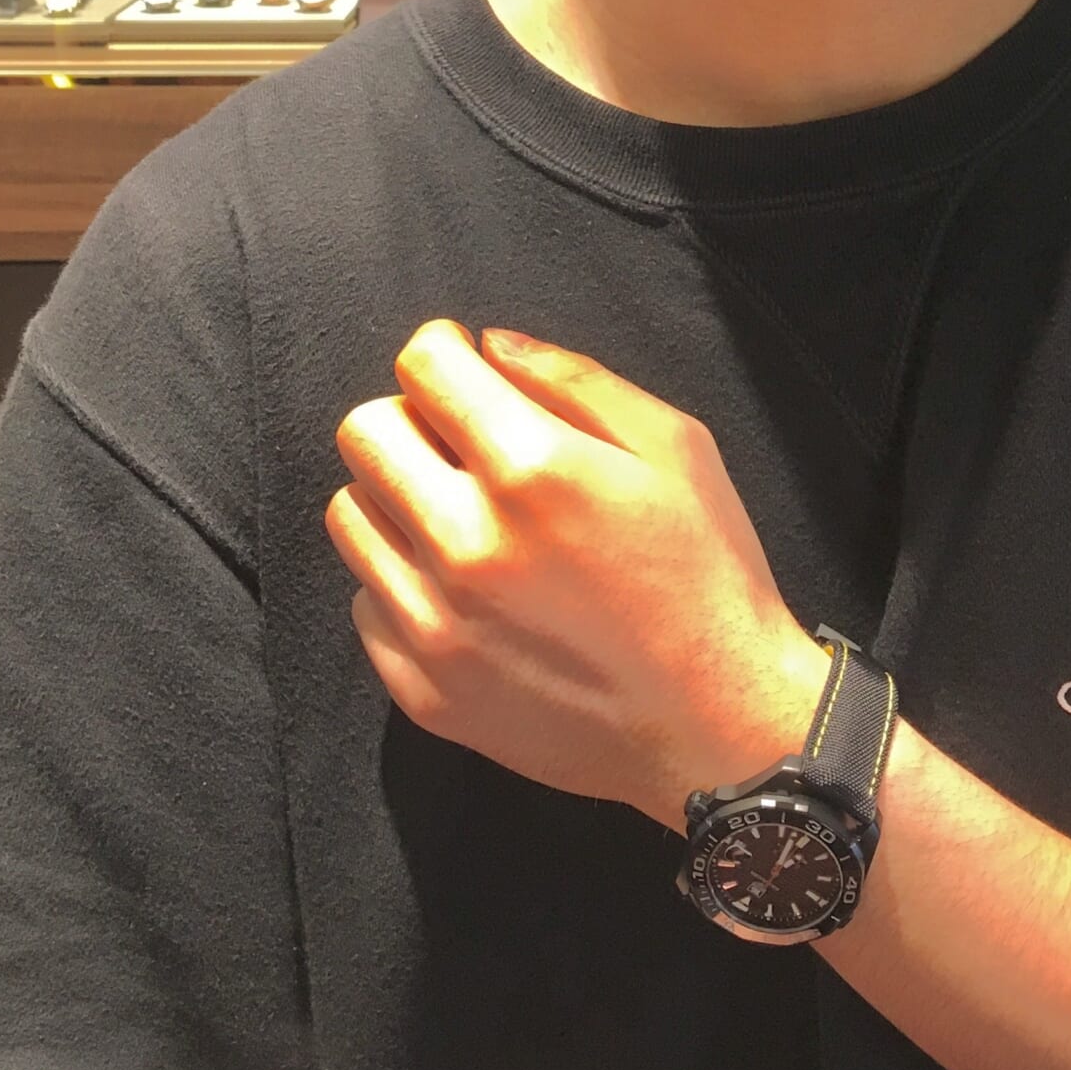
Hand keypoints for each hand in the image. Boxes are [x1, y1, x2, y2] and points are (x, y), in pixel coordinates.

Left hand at [325, 320, 829, 829]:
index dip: (445, 352)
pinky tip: (468, 593)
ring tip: (462, 519)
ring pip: (351, 515)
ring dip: (398, 499)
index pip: (422, 366)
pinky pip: (366, 602)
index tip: (467, 372)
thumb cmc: (708, 573)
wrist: (719, 724)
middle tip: (462, 445)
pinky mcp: (424, 690)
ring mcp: (436, 624)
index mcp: (532, 470)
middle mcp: (466, 543)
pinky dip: (405, 583)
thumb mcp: (674, 447)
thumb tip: (487, 346)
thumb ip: (574, 379)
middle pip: (365, 432)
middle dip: (412, 419)